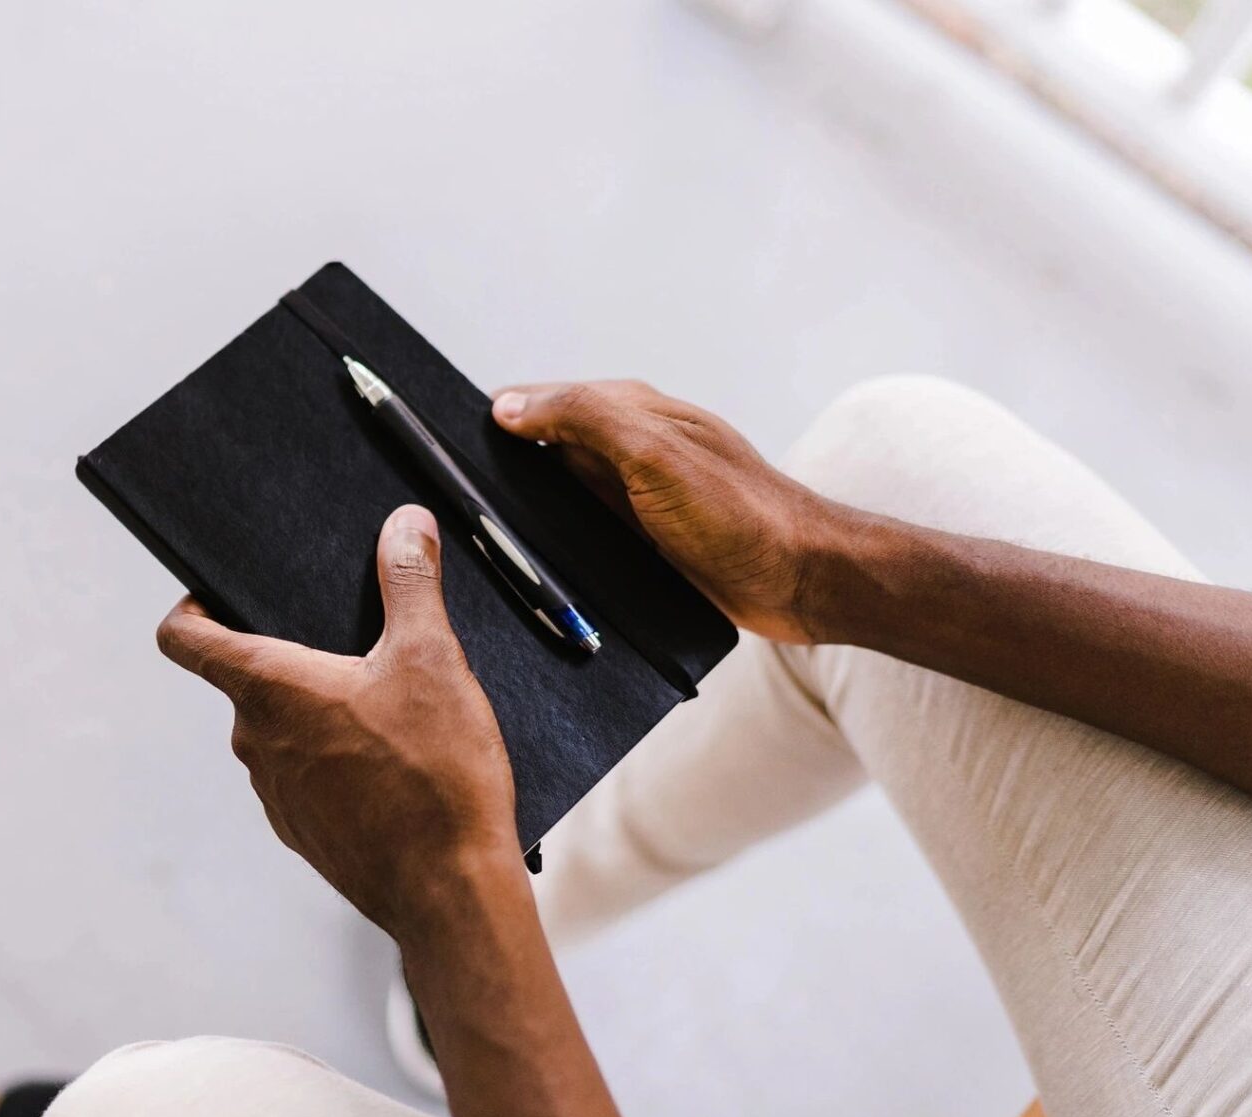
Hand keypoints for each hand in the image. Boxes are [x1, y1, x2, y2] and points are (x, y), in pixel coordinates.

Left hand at [155, 504, 522, 937]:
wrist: (451, 892)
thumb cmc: (435, 776)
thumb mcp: (432, 659)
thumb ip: (410, 582)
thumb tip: (404, 523)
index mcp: (267, 689)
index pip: (185, 638)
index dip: (192, 607)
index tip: (216, 594)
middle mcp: (254, 742)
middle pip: (247, 680)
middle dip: (293, 657)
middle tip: (354, 644)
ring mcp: (275, 794)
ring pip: (281, 732)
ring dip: (319, 714)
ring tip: (390, 709)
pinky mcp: (304, 832)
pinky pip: (306, 779)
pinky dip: (337, 763)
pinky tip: (396, 765)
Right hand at [491, 380, 850, 643]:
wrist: (801, 580)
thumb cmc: (740, 513)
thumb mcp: (652, 452)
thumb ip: (582, 418)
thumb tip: (509, 405)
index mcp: (633, 413)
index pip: (544, 402)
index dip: (499, 417)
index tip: (449, 440)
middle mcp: (631, 451)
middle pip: (545, 451)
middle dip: (504, 470)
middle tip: (458, 499)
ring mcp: (637, 499)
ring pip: (559, 499)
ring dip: (530, 516)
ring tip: (488, 541)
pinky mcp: (643, 543)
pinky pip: (583, 538)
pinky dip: (557, 548)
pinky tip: (537, 571)